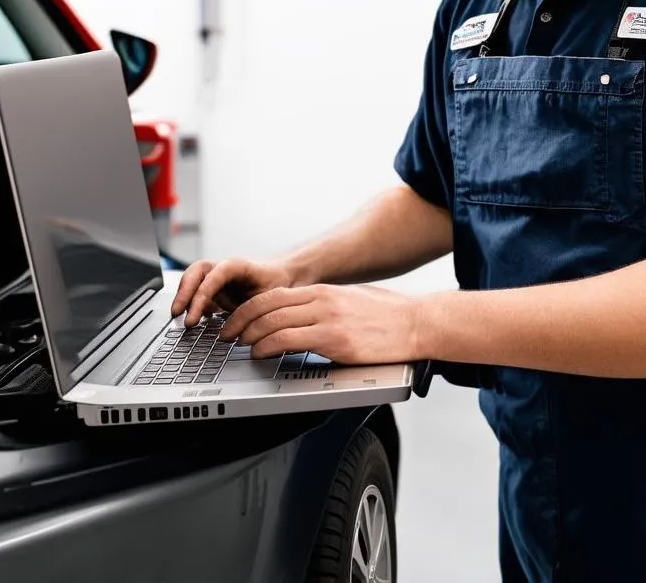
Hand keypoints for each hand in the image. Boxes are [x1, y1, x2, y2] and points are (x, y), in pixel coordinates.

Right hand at [171, 258, 293, 326]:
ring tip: (180, 317)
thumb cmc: (277, 284)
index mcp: (237, 266)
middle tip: (177, 313)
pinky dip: (191, 305)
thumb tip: (243, 328)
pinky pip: (197, 293)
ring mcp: (216, 278)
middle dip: (184, 292)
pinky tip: (195, 321)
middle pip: (196, 272)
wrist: (281, 277)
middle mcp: (223, 269)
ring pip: (192, 281)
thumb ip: (256, 308)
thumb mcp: (271, 295)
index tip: (194, 314)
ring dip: (184, 298)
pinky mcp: (214, 290)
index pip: (214, 274)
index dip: (202, 293)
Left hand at [219, 283, 422, 364]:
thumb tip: (307, 318)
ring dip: (249, 336)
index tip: (236, 320)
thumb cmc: (390, 316)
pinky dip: (267, 346)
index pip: (274, 295)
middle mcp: (322, 300)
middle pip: (266, 306)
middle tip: (228, 334)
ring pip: (272, 322)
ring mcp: (328, 319)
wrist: (418, 323)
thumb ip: (327, 307)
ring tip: (240, 347)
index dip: (249, 308)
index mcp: (325, 291)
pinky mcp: (335, 339)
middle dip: (240, 321)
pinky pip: (289, 340)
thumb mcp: (353, 302)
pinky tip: (260, 354)